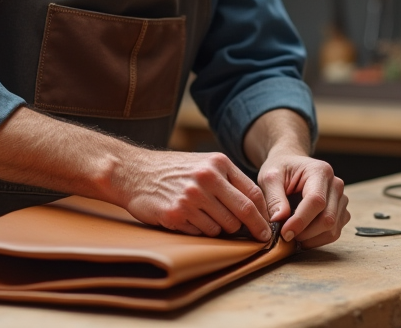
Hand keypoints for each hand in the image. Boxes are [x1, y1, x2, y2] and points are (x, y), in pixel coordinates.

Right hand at [115, 148, 272, 240]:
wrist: (134, 172)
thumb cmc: (172, 170)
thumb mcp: (203, 163)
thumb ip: (228, 180)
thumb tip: (256, 207)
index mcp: (218, 164)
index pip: (252, 194)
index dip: (262, 215)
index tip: (267, 229)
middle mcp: (207, 178)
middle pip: (241, 214)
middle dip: (249, 228)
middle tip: (251, 236)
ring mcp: (191, 197)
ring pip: (222, 227)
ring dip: (219, 229)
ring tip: (203, 216)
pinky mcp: (177, 214)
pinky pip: (201, 233)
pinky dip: (199, 230)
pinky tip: (187, 218)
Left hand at [256, 150, 348, 248]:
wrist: (290, 165)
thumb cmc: (280, 170)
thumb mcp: (270, 178)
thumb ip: (274, 198)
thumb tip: (279, 220)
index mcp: (320, 171)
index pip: (316, 201)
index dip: (300, 221)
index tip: (284, 233)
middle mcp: (335, 185)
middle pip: (327, 218)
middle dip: (305, 233)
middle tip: (285, 235)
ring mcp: (341, 199)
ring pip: (332, 229)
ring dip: (311, 239)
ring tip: (293, 234)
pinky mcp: (341, 212)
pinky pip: (334, 233)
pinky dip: (317, 239)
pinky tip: (302, 234)